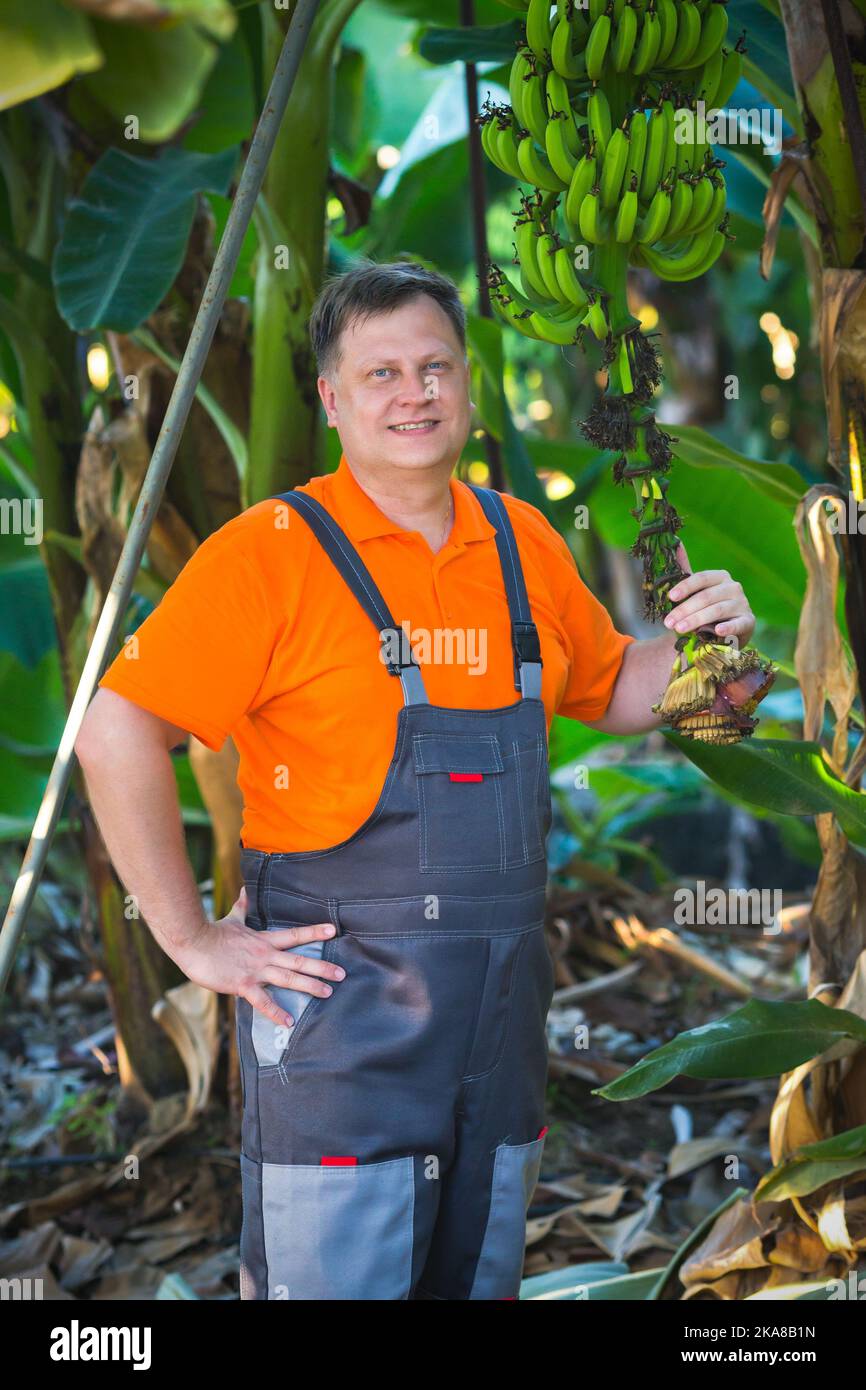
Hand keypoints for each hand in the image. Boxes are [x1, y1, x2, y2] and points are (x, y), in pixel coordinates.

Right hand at [175, 887, 344, 1026]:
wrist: (193, 943)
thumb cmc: (212, 933)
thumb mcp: (232, 919)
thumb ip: (242, 907)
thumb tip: (245, 890)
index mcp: (263, 940)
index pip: (294, 935)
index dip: (314, 932)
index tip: (333, 930)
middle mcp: (265, 955)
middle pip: (299, 960)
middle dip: (322, 967)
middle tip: (342, 973)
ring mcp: (255, 970)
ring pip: (288, 978)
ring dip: (310, 986)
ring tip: (328, 992)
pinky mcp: (243, 984)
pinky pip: (263, 1001)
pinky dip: (277, 1012)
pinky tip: (289, 1022)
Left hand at [662, 542, 754, 645]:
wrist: (728, 631)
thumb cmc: (708, 607)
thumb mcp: (697, 590)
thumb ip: (686, 570)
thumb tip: (676, 543)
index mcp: (720, 577)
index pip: (701, 578)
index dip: (685, 587)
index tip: (670, 597)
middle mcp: (733, 587)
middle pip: (706, 596)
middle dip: (685, 610)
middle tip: (668, 622)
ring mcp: (742, 604)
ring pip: (718, 610)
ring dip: (696, 620)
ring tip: (679, 629)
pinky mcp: (748, 621)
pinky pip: (738, 624)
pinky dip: (728, 627)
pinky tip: (717, 631)